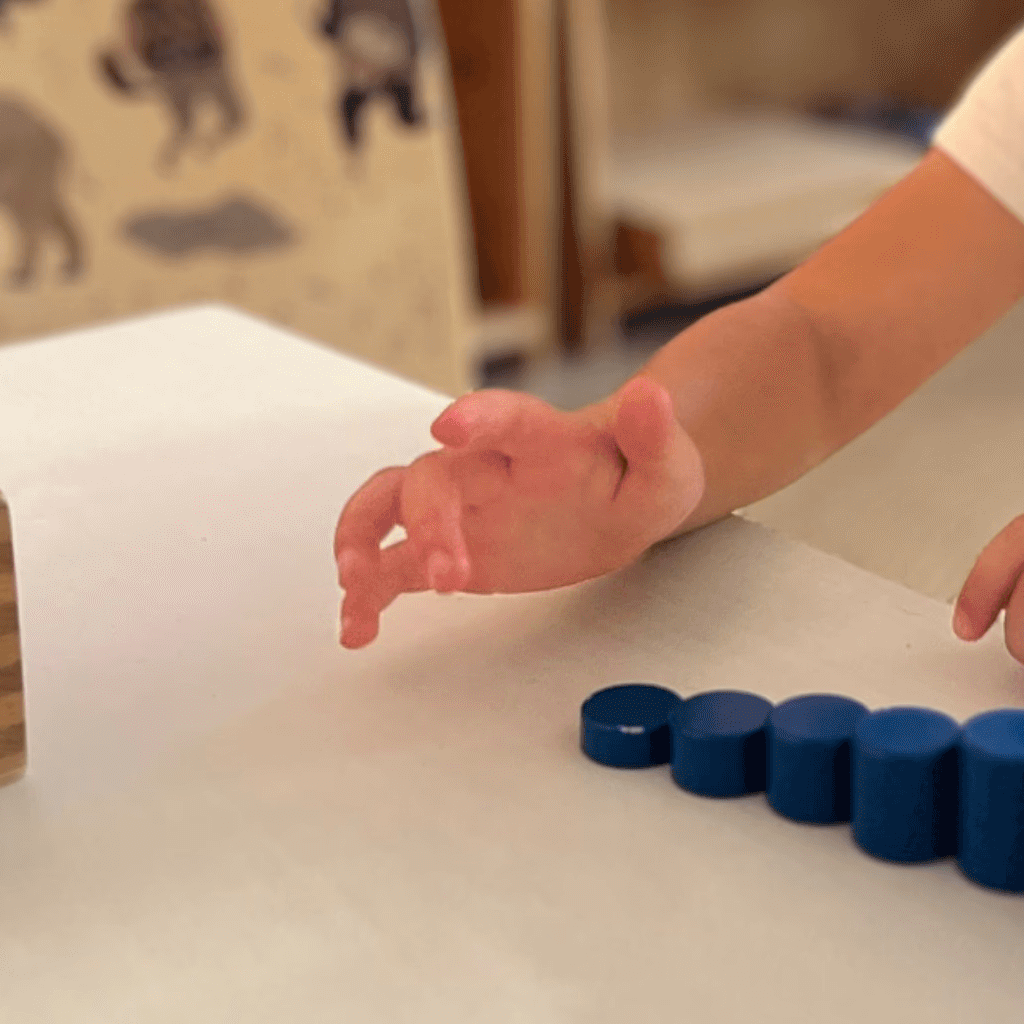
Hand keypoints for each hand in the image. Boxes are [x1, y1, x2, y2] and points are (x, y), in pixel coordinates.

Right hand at [332, 377, 705, 647]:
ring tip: (357, 582)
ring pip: (389, 505)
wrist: (622, 503)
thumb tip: (650, 394)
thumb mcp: (666, 466)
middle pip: (433, 476)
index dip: (475, 417)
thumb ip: (654, 436)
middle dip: (430, 522)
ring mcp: (460, 506)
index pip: (503, 418)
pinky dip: (368, 594)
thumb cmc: (637, 476)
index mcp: (537, 438)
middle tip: (451, 576)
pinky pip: (393, 564)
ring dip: (364, 537)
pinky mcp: (448, 547)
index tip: (449, 426)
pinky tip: (357, 628)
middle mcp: (484, 465)